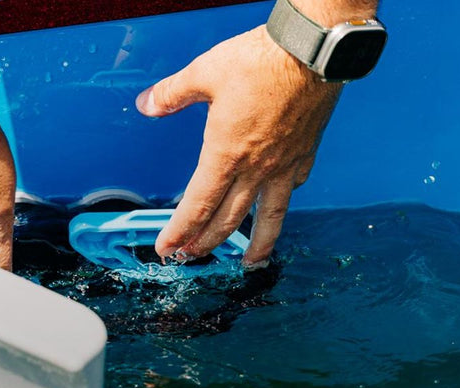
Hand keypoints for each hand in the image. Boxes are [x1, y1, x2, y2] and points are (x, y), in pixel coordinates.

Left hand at [136, 25, 342, 267]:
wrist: (312, 52)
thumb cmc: (261, 60)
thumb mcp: (203, 73)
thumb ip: (172, 94)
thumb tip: (147, 103)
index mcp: (225, 154)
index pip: (197, 207)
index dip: (179, 233)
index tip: (166, 249)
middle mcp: (256, 168)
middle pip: (227, 220)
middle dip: (205, 243)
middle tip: (191, 256)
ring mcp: (283, 164)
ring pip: (268, 217)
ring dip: (256, 245)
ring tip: (250, 263)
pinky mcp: (304, 153)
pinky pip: (291, 188)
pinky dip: (281, 202)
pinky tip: (278, 207)